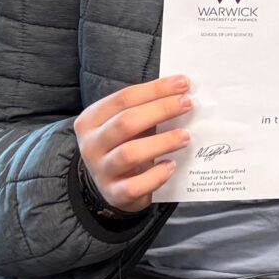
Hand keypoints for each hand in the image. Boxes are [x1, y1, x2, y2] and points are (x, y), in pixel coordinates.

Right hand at [73, 74, 191, 215]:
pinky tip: (171, 165)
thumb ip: (148, 108)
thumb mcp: (129, 123)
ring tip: (186, 136)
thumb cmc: (127, 143)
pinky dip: (156, 176)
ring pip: (129, 154)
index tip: (182, 83)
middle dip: (161, 110)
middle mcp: (91, 145)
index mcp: (91, 120)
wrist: (113, 184)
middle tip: (188, 104)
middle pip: (126, 122)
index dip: (155, 89)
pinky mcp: (114, 194)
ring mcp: (100, 171)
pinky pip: (135, 186)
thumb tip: (183, 90)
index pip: (123, 98)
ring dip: (162, 142)